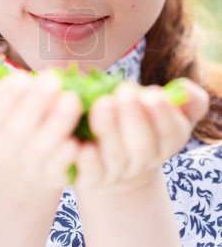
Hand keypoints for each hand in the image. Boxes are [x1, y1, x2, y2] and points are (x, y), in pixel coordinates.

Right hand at [0, 57, 81, 202]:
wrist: (11, 174)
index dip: (4, 98)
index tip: (22, 78)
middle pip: (16, 131)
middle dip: (35, 103)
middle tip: (53, 79)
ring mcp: (25, 168)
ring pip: (40, 149)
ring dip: (57, 124)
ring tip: (72, 99)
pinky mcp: (50, 178)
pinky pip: (58, 168)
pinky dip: (67, 155)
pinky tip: (77, 137)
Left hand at [74, 79, 208, 194]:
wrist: (116, 157)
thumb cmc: (143, 120)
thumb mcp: (167, 108)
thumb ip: (187, 99)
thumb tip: (184, 89)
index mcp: (167, 143)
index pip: (171, 133)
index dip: (163, 114)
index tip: (152, 94)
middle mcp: (144, 161)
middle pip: (142, 146)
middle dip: (134, 117)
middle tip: (125, 91)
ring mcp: (117, 172)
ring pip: (115, 156)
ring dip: (109, 130)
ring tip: (103, 103)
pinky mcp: (92, 178)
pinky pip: (91, 173)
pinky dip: (87, 160)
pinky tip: (80, 143)